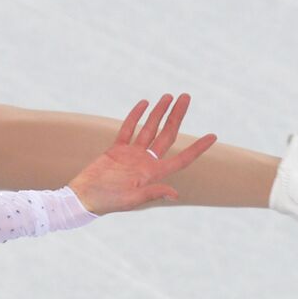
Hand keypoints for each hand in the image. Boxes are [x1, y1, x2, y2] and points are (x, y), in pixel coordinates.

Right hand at [68, 93, 215, 214]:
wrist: (83, 198)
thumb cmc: (108, 202)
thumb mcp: (131, 200)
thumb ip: (152, 192)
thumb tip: (175, 194)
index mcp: (153, 174)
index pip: (181, 159)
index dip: (197, 148)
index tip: (213, 136)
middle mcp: (145, 162)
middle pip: (167, 135)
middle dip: (177, 116)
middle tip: (186, 97)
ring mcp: (131, 155)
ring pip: (149, 128)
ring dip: (159, 112)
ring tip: (168, 96)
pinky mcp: (116, 150)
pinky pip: (128, 129)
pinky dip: (136, 116)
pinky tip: (145, 103)